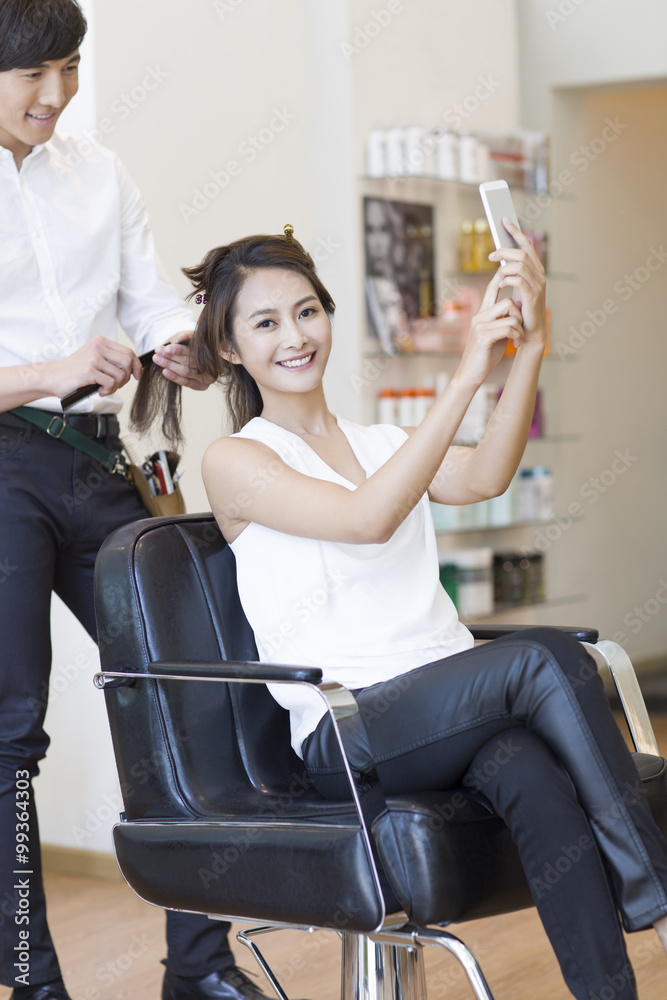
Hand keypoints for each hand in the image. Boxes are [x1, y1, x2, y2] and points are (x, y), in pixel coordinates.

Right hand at [50, 336, 141, 397]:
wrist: (52, 376)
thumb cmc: (75, 371)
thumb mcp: (94, 358)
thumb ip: (110, 360)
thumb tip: (133, 368)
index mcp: (100, 341)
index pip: (128, 351)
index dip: (136, 365)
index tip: (137, 376)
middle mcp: (98, 346)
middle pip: (128, 362)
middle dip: (127, 377)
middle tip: (117, 385)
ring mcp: (93, 357)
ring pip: (120, 374)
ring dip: (116, 386)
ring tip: (105, 388)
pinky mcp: (89, 370)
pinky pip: (110, 383)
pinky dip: (108, 390)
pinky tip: (99, 390)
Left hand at [152, 332, 214, 390]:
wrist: (202, 359)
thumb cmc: (195, 346)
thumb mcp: (193, 339)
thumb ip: (187, 338)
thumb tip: (181, 337)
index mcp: (213, 353)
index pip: (193, 352)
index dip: (179, 350)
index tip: (166, 348)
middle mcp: (213, 366)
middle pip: (188, 362)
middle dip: (170, 357)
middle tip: (157, 351)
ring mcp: (209, 378)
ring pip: (185, 372)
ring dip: (169, 365)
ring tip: (157, 359)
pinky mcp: (202, 386)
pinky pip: (186, 382)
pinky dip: (174, 377)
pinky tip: (164, 371)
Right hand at [455, 268, 524, 387]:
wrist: (470, 374)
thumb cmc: (485, 356)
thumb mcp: (497, 334)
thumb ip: (505, 319)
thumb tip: (518, 303)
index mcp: (482, 313)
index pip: (492, 287)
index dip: (503, 275)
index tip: (513, 269)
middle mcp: (479, 316)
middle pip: (509, 302)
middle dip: (520, 317)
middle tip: (520, 333)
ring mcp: (480, 325)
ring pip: (511, 315)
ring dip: (520, 329)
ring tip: (517, 340)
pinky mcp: (483, 337)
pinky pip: (508, 327)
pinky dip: (517, 336)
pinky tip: (515, 345)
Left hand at [487, 219, 546, 348]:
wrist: (530, 332)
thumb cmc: (522, 310)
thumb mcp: (518, 288)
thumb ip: (513, 272)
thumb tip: (500, 256)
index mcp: (536, 270)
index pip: (526, 244)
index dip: (515, 231)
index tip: (503, 220)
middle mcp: (540, 274)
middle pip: (522, 252)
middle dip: (504, 250)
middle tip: (490, 255)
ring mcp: (538, 285)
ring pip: (519, 264)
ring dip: (504, 267)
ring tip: (495, 273)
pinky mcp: (533, 296)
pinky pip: (518, 280)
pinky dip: (507, 279)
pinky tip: (500, 284)